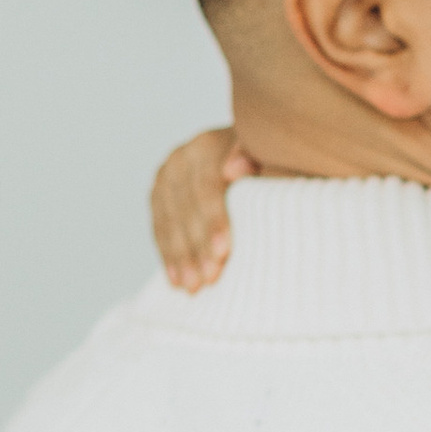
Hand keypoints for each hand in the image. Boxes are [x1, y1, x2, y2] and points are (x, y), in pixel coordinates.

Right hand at [151, 126, 257, 290]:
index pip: (206, 185)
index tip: (224, 252)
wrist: (253, 163)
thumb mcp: (272, 162)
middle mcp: (182, 155)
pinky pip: (158, 227)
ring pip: (168, 219)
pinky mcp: (159, 192)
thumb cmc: (272, 168)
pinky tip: (175, 280)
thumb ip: (254, 160)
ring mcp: (167, 174)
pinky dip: (167, 255)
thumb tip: (233, 169)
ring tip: (193, 287)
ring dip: (180, 256)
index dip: (214, 220)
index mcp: (209, 144)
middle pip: (185, 206)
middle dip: (196, 246)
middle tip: (209, 278)